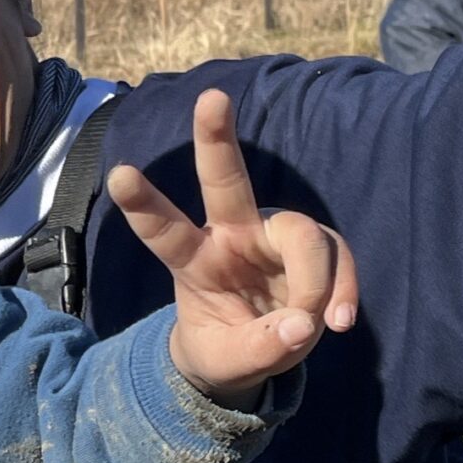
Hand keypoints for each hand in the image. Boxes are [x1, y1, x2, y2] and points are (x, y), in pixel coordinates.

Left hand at [106, 90, 355, 404]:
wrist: (256, 354)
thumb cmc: (225, 349)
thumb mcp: (228, 364)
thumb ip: (260, 349)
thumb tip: (303, 324)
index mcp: (193, 261)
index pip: (164, 230)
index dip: (143, 203)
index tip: (119, 175)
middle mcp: (231, 234)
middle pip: (225, 180)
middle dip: (216, 138)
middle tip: (211, 98)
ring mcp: (274, 236)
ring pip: (302, 233)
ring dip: (315, 281)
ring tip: (313, 325)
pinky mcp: (313, 247)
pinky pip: (337, 256)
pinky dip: (342, 288)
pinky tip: (339, 322)